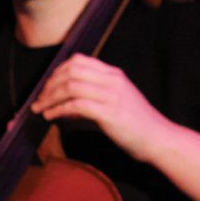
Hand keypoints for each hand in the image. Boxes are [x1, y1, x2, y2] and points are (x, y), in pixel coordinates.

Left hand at [30, 57, 170, 159]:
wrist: (159, 139)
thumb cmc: (136, 124)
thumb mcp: (115, 102)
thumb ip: (92, 98)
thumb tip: (65, 104)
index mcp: (114, 75)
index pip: (79, 61)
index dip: (57, 72)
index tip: (47, 86)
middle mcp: (112, 81)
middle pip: (71, 71)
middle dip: (50, 85)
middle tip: (40, 99)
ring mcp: (112, 95)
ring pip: (71, 86)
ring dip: (50, 98)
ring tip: (41, 109)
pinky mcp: (109, 113)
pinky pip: (76, 105)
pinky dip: (59, 110)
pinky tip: (51, 116)